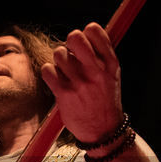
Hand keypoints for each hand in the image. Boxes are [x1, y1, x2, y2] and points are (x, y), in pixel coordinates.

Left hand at [41, 22, 124, 144]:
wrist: (103, 131)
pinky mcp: (64, 94)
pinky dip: (50, 72)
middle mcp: (96, 71)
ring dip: (60, 60)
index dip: (86, 32)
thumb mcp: (112, 74)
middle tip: (72, 52)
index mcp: (110, 63)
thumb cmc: (105, 99)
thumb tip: (86, 31)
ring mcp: (79, 82)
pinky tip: (58, 80)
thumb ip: (102, 53)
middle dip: (70, 41)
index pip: (94, 30)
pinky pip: (47, 69)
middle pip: (74, 37)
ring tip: (67, 72)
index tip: (85, 43)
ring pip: (59, 53)